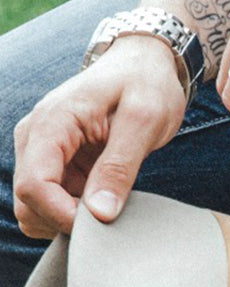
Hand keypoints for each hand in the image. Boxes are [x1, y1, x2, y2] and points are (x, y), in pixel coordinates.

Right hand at [14, 37, 186, 238]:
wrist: (143, 64)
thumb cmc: (146, 84)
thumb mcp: (145, 120)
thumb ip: (120, 166)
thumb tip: (100, 214)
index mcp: (52, 123)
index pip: (33, 185)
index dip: (62, 214)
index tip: (101, 222)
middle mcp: (35, 138)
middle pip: (27, 203)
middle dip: (64, 221)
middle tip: (110, 216)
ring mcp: (41, 152)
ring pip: (35, 208)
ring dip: (68, 220)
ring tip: (109, 204)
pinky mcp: (55, 164)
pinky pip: (51, 203)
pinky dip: (73, 214)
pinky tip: (103, 201)